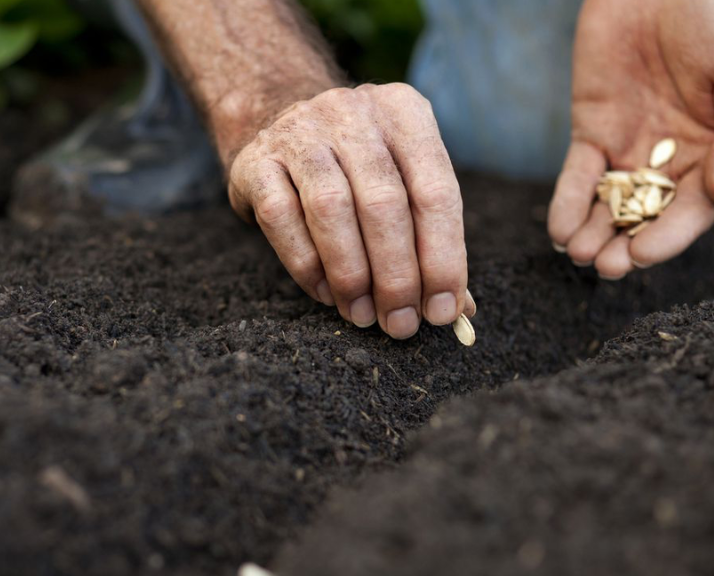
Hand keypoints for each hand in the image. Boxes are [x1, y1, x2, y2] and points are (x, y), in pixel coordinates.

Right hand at [228, 84, 473, 338]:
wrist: (275, 118)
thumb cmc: (356, 167)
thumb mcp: (402, 180)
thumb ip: (432, 238)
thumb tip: (458, 309)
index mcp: (404, 114)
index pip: (436, 191)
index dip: (443, 258)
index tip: (442, 311)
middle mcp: (353, 114)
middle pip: (383, 203)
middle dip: (396, 276)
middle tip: (400, 324)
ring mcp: (300, 132)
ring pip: (331, 209)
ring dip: (351, 275)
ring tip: (363, 315)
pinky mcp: (255, 160)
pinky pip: (281, 218)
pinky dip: (306, 265)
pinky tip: (325, 292)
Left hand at [548, 0, 713, 278]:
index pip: (693, 211)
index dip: (668, 237)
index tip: (642, 255)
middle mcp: (673, 162)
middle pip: (648, 218)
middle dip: (626, 246)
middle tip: (605, 265)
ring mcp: (630, 150)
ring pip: (610, 206)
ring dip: (594, 234)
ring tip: (579, 254)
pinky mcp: (592, 132)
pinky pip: (579, 177)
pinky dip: (567, 204)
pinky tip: (559, 229)